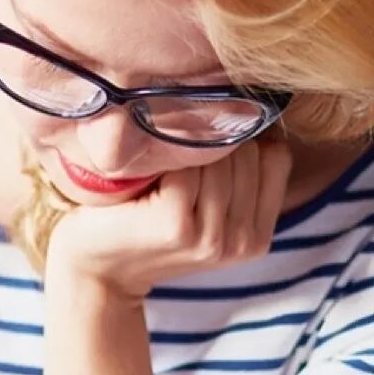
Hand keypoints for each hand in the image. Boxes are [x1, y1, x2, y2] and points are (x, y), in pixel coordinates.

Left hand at [44, 135, 293, 301]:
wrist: (97, 266)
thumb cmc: (150, 221)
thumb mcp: (208, 206)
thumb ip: (241, 174)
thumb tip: (260, 108)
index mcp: (258, 237)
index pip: (276, 156)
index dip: (241, 141)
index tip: (206, 152)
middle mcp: (242, 242)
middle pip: (247, 153)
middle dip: (211, 145)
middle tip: (176, 168)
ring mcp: (212, 238)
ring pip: (218, 157)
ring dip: (185, 151)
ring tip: (162, 173)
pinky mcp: (177, 226)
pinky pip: (185, 166)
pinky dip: (163, 161)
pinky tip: (145, 179)